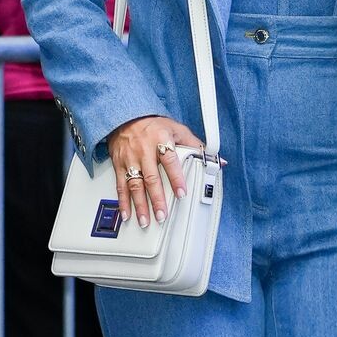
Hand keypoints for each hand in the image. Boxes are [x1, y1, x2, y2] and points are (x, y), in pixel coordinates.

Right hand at [107, 114, 209, 228]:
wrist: (125, 116)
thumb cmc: (153, 124)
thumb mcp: (177, 129)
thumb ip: (196, 146)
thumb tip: (217, 160)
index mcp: (161, 140)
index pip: (170, 161)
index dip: (176, 178)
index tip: (182, 193)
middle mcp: (144, 150)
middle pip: (151, 178)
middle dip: (157, 199)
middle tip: (162, 214)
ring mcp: (130, 158)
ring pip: (134, 185)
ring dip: (140, 205)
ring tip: (146, 220)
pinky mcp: (119, 164)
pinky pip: (120, 185)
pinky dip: (123, 202)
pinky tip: (128, 213)